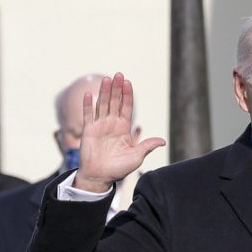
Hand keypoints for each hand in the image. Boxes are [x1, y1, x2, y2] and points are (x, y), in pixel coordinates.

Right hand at [74, 73, 164, 192]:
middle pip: (115, 102)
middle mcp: (112, 124)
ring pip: (102, 105)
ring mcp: (100, 126)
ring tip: (107, 79)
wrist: (100, 176)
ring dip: (104, 92)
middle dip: (117, 89)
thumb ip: (147, 146)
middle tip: (119, 74)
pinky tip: (89, 94)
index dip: (127, 96)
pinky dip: (88, 105)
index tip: (128, 83)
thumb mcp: (136, 157)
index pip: (127, 108)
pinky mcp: (88, 130)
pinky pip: (88, 115)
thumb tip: (163, 141)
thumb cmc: (119, 168)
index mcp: (124, 129)